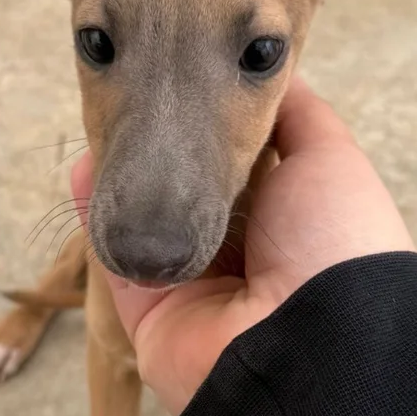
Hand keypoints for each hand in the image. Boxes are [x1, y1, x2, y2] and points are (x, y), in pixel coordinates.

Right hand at [70, 76, 413, 414]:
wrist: (311, 340)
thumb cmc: (331, 238)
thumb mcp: (330, 159)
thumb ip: (299, 117)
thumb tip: (277, 74)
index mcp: (284, 220)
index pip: (234, 165)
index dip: (207, 126)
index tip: (181, 83)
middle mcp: (239, 254)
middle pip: (185, 193)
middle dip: (161, 150)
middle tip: (133, 101)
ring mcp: (192, 285)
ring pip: (146, 223)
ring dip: (123, 177)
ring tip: (102, 126)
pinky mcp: (149, 313)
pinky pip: (117, 258)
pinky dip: (98, 216)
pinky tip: (85, 169)